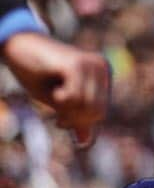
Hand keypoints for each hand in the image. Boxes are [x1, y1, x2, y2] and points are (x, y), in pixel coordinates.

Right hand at [2, 31, 110, 145]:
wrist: (16, 45)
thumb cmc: (36, 72)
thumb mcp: (58, 101)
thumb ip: (76, 118)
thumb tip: (86, 142)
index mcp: (102, 75)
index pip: (99, 112)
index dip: (79, 122)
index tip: (60, 121)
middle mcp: (102, 67)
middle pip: (96, 112)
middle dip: (73, 118)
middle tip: (57, 114)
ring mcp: (91, 65)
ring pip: (86, 107)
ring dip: (65, 108)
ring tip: (55, 95)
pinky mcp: (77, 65)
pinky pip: (75, 98)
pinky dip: (60, 100)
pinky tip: (54, 89)